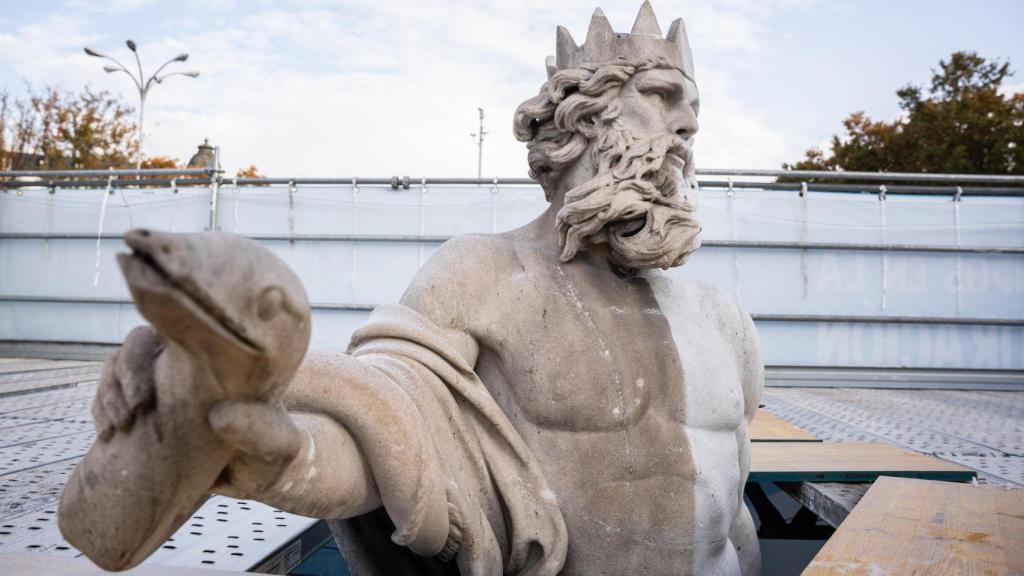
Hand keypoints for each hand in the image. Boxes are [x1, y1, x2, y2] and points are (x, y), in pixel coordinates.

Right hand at [92, 325, 304, 495]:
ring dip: (107, 394)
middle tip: (133, 412)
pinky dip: (102, 410)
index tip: (147, 397)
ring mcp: (162, 385)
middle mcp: (186, 366)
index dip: (150, 351)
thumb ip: (260, 431)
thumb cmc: (273, 452)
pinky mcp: (145, 410)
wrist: (256, 473)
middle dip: (124, 374)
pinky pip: (108, 395)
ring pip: (115, 369)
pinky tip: (111, 435)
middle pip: (136, 345)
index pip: (175, 330)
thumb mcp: (278, 447)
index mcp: (218, 360)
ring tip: (118, 428)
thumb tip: (220, 417)